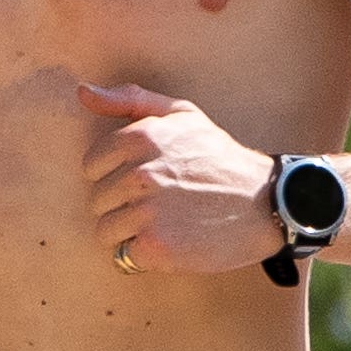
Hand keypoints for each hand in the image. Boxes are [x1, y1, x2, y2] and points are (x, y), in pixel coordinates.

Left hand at [77, 78, 283, 274]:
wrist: (267, 203)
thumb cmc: (221, 158)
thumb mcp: (183, 114)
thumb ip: (131, 100)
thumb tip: (84, 93)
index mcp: (139, 137)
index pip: (92, 166)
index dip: (116, 176)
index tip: (146, 181)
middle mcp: (139, 174)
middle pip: (98, 200)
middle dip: (123, 205)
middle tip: (162, 205)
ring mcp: (147, 212)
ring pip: (106, 231)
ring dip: (130, 233)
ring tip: (165, 225)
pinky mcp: (157, 247)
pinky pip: (124, 257)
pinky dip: (144, 256)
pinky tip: (171, 243)